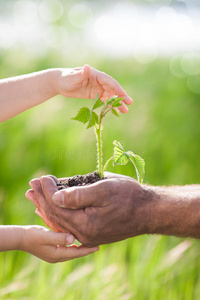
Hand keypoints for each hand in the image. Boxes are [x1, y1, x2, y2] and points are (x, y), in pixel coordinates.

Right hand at [20, 225, 98, 262]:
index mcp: (57, 254)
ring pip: (71, 252)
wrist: (21, 237)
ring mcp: (53, 254)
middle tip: (97, 244)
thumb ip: (60, 237)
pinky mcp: (51, 250)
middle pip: (75, 254)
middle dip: (86, 249)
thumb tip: (73, 240)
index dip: (87, 250)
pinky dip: (72, 246)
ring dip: (80, 248)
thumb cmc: (33, 235)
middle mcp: (56, 257)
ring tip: (89, 242)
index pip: (76, 253)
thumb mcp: (47, 235)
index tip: (98, 247)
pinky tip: (75, 241)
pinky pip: (65, 249)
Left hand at [26, 174, 151, 246]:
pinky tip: (51, 209)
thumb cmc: (129, 196)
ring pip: (60, 221)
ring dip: (47, 206)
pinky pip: (69, 225)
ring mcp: (88, 235)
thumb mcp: (104, 189)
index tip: (42, 177)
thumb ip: (78, 195)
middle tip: (32, 184)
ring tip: (35, 196)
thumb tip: (55, 197)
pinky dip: (58, 214)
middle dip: (42, 198)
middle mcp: (84, 234)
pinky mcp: (92, 233)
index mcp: (86, 223)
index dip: (47, 191)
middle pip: (55, 215)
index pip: (57, 207)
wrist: (148, 211)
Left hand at [54, 65, 132, 112]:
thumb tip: (87, 67)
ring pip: (109, 95)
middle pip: (112, 88)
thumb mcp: (72, 76)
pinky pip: (104, 99)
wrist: (59, 82)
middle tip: (130, 103)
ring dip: (117, 102)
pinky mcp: (94, 94)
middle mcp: (98, 80)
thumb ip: (81, 74)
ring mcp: (97, 87)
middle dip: (121, 96)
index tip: (123, 94)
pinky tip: (114, 111)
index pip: (108, 81)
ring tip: (125, 111)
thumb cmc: (65, 78)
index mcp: (95, 74)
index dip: (116, 88)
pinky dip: (109, 105)